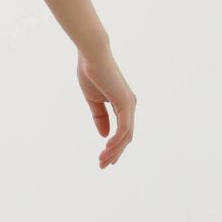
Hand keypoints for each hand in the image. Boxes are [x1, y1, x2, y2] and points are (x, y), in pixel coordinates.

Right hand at [77, 45, 136, 168]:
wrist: (92, 56)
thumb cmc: (91, 73)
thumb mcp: (94, 100)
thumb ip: (100, 117)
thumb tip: (105, 135)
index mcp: (123, 104)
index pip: (123, 131)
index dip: (114, 147)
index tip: (104, 159)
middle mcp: (130, 105)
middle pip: (127, 137)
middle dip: (115, 153)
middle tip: (103, 166)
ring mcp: (130, 104)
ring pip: (126, 135)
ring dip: (114, 150)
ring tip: (102, 161)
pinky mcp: (125, 103)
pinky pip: (124, 128)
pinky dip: (117, 141)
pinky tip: (107, 148)